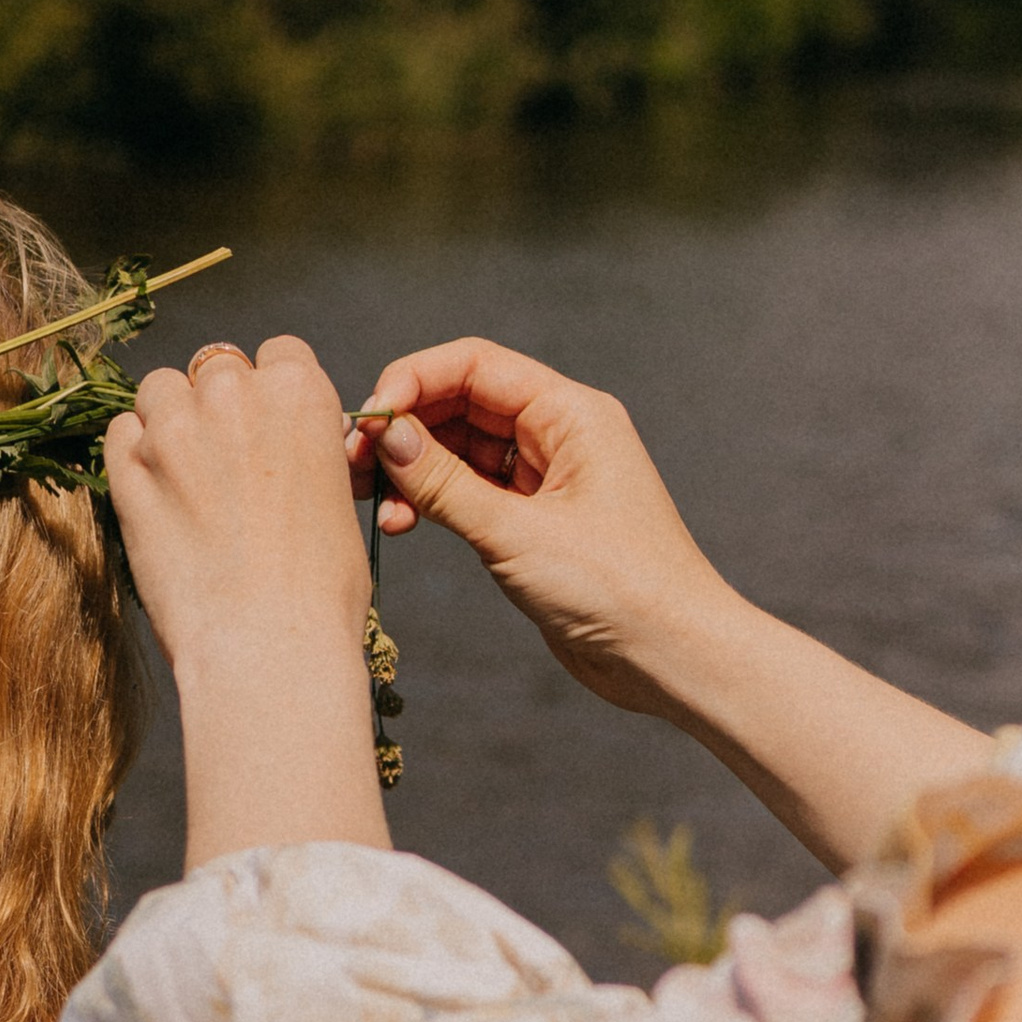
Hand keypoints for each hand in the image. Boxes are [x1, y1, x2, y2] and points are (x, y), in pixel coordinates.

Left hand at [106, 337, 388, 865]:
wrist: (269, 646)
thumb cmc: (318, 592)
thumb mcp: (335, 502)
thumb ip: (303, 452)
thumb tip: (281, 452)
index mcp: (301, 395)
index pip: (280, 354)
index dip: (272, 391)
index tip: (268, 426)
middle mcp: (236, 396)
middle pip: (216, 366)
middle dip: (219, 402)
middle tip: (225, 460)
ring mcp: (175, 430)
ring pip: (160, 388)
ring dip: (169, 418)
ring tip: (184, 474)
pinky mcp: (129, 471)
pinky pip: (119, 432)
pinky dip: (132, 452)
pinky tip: (153, 492)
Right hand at [350, 338, 733, 719]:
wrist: (671, 656)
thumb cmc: (619, 589)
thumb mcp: (518, 533)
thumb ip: (445, 483)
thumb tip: (387, 435)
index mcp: (571, 413)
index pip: (475, 365)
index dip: (413, 381)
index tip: (368, 420)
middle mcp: (560, 434)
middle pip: (462, 402)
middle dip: (404, 428)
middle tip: (350, 464)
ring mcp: (547, 478)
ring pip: (461, 450)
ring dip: (413, 471)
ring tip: (370, 503)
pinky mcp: (536, 521)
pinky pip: (472, 493)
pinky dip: (434, 503)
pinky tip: (402, 524)